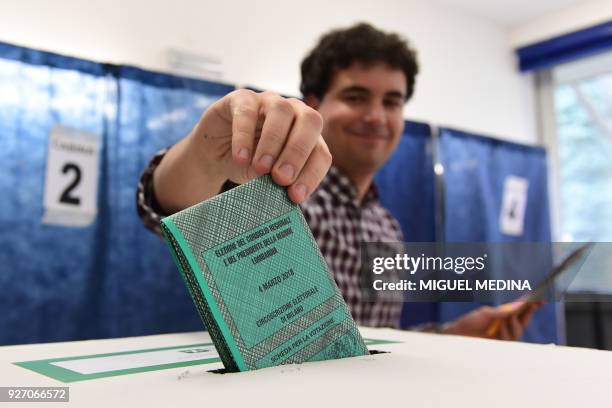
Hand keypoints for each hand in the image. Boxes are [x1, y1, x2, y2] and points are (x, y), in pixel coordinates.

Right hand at [192, 89, 331, 202]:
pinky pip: (247, 112)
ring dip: (273, 142)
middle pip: (310, 121)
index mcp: (308, 135)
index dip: (312, 174)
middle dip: (298, 152)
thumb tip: (285, 191)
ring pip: (281, 111)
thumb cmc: (250, 165)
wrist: (217, 154)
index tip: (295, 195)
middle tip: (281, 178)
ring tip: (261, 168)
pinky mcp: (242, 98)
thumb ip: (279, 182)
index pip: (321, 152)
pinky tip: (241, 157)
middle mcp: (294, 112)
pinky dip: (244, 136)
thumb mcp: (267, 179)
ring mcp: (269, 101)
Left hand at [442, 302, 541, 340]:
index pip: (519, 310)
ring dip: (513, 324)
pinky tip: (500, 328)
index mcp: (502, 315)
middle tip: (535, 303)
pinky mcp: (499, 344)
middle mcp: (504, 325)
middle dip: (530, 312)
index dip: (530, 305)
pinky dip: (506, 332)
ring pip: (518, 331)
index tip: (540, 299)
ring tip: (505, 319)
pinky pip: (510, 339)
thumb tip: (517, 307)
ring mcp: (503, 335)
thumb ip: (501, 312)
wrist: (458, 334)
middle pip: (523, 320)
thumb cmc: (469, 322)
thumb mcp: (486, 313)